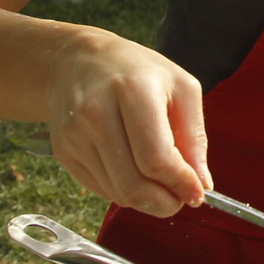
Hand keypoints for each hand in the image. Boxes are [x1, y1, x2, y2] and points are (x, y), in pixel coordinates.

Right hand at [45, 29, 211, 217]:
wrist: (79, 61)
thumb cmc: (137, 72)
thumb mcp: (181, 88)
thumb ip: (194, 138)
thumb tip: (201, 185)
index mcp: (133, 90)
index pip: (157, 158)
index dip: (181, 184)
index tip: (196, 193)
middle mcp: (97, 112)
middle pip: (133, 184)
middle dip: (164, 202)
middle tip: (179, 198)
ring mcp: (75, 134)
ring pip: (117, 193)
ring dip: (145, 198)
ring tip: (158, 180)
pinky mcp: (63, 150)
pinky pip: (100, 189)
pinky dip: (123, 190)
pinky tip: (132, 169)